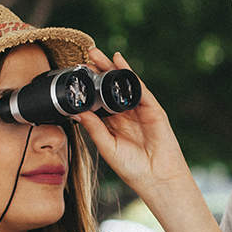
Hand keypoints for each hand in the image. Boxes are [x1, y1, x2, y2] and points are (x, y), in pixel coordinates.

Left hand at [74, 48, 195, 194]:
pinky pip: (139, 88)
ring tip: (96, 54)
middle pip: (109, 88)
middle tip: (85, 56)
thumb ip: (94, 129)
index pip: (99, 101)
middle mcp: (125, 115)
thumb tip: (77, 112)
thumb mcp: (107, 147)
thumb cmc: (133, 168)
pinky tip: (120, 62)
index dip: (89, 88)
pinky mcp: (153, 109)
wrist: (156, 178)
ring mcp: (140, 110)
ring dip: (111, 68)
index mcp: (113, 125)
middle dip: (98, 72)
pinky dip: (130, 74)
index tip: (75, 76)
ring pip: (123, 84)